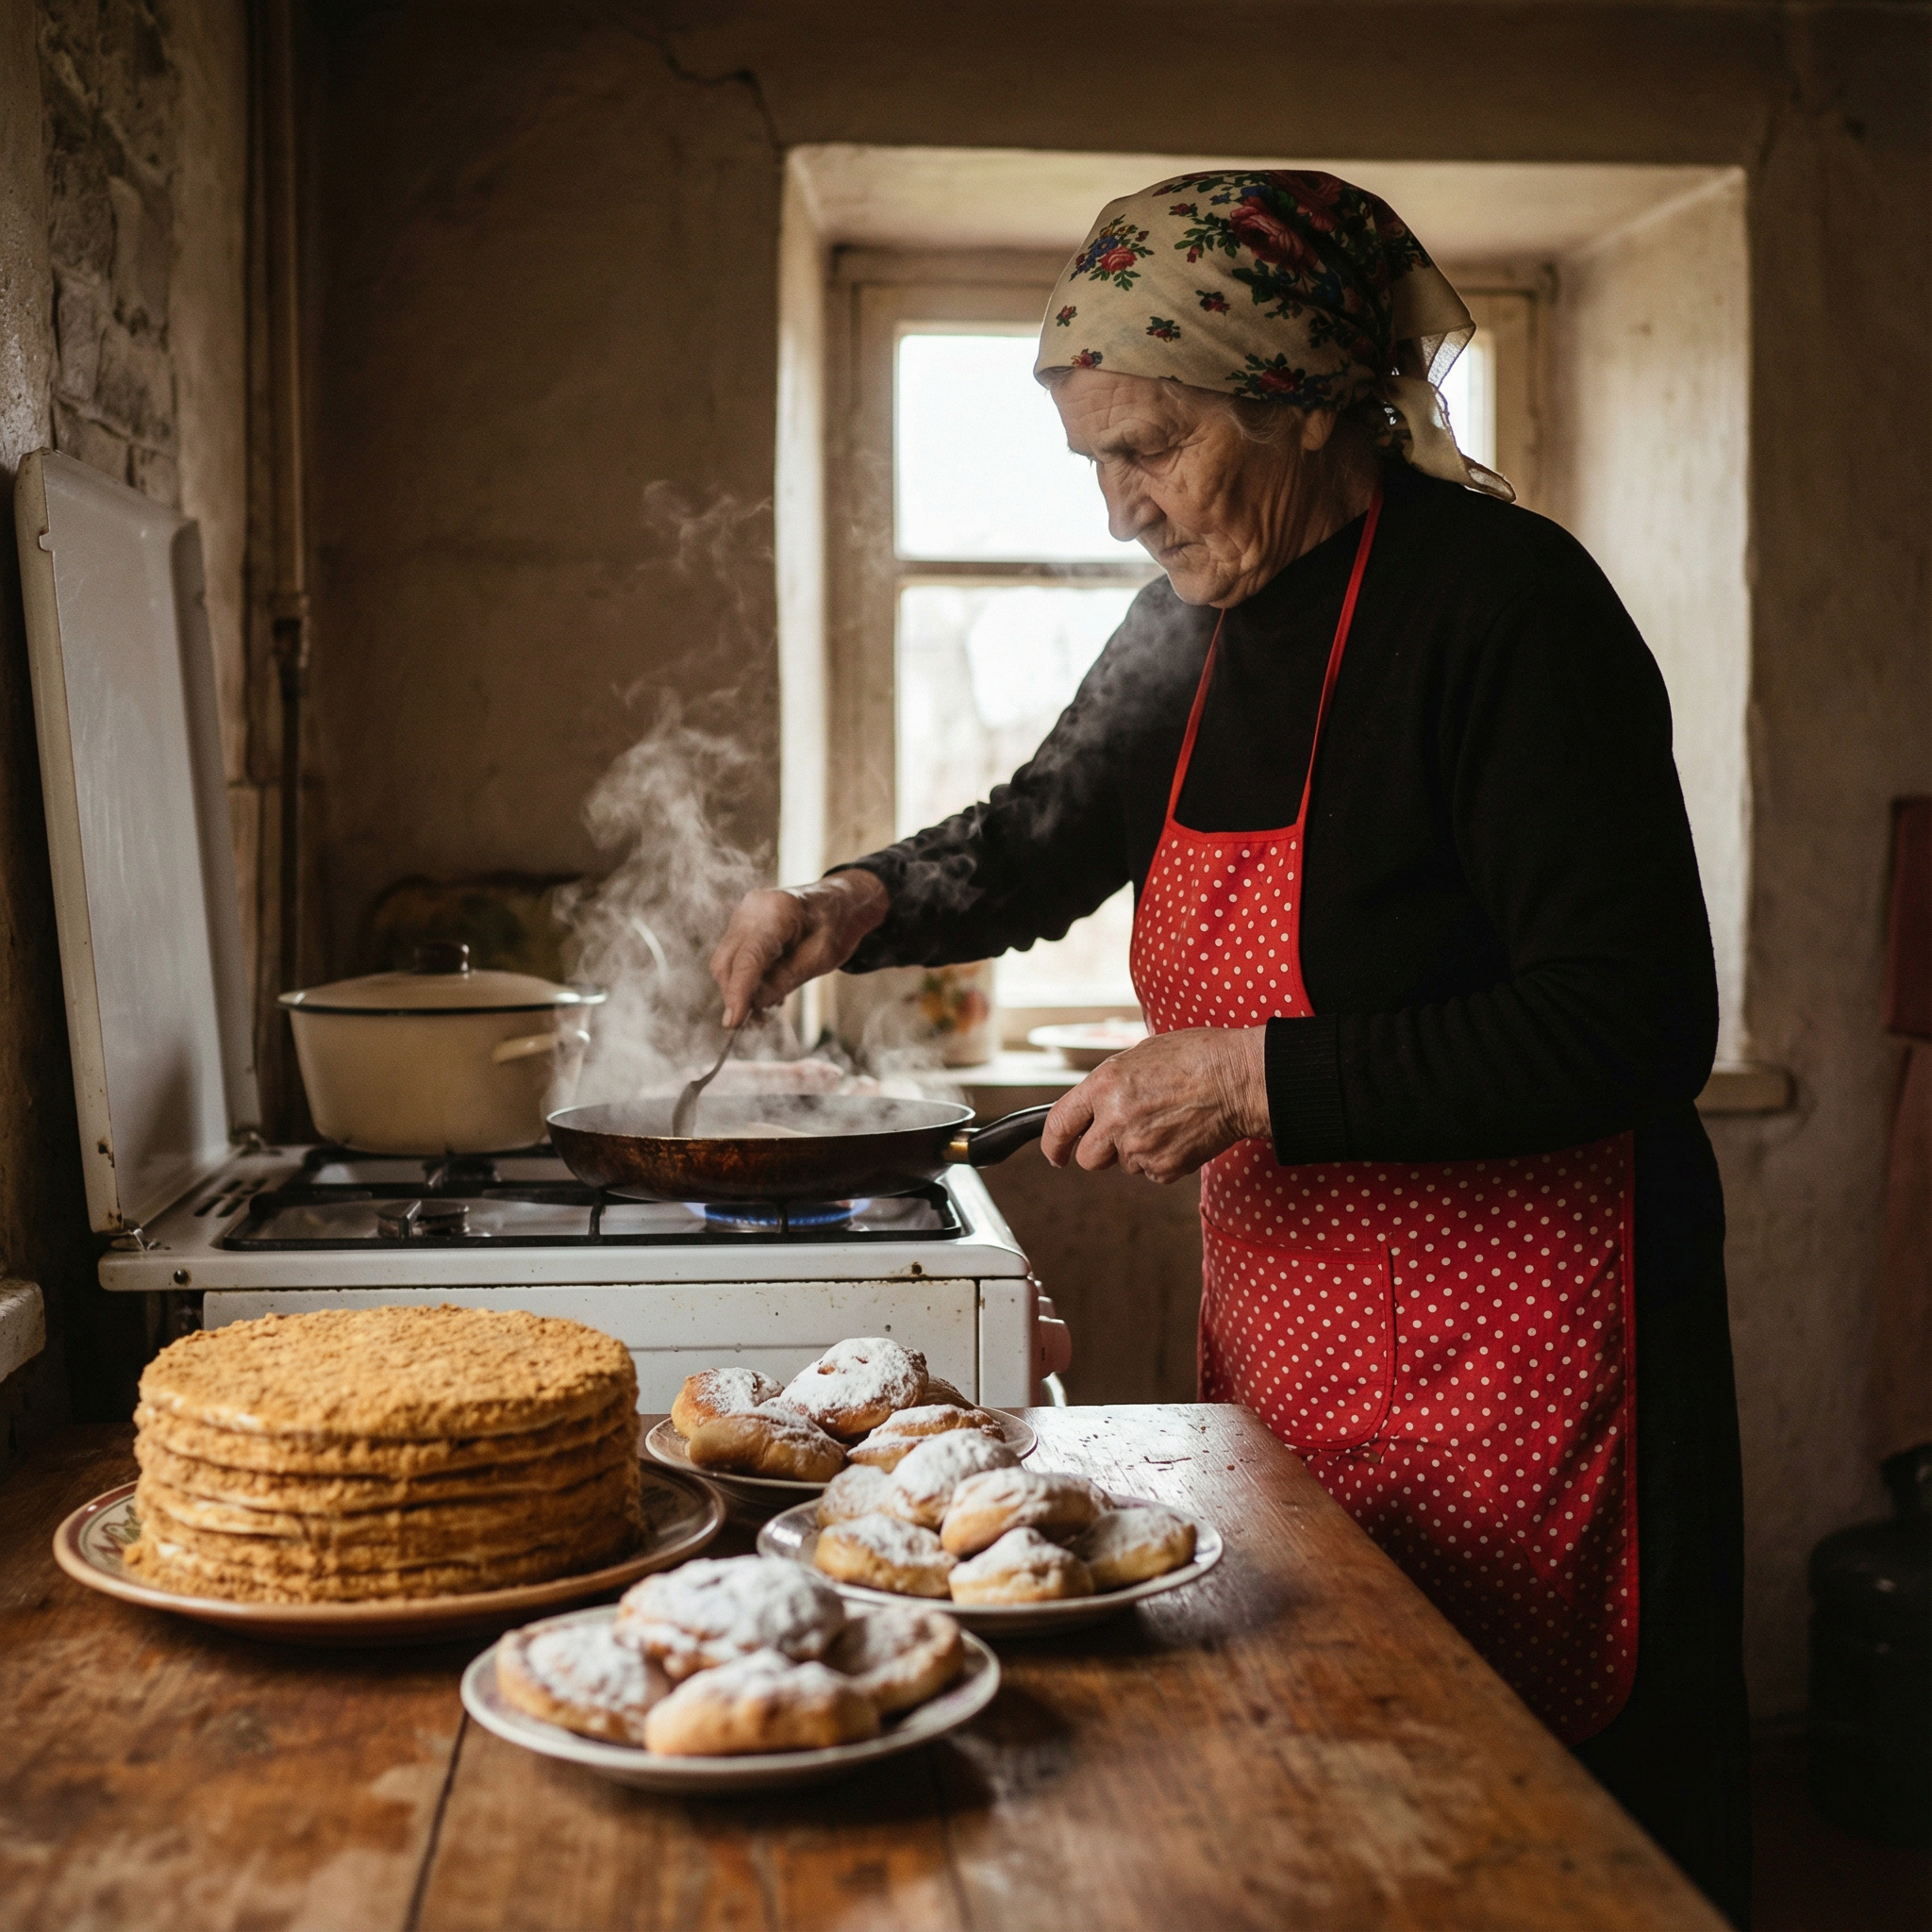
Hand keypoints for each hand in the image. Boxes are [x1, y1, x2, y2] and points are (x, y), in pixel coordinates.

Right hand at [710, 871, 889, 1026]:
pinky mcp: (740, 923)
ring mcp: (743, 913)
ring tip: (767, 1008)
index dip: (738, 993)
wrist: (838, 902)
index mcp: (778, 911)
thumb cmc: (836, 928)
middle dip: (737, 997)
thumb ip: (785, 981)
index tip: (733, 1023)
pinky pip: (733, 957)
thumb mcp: (820, 960)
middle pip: (728, 962)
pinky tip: (766, 989)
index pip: (748, 958)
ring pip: (725, 963)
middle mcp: (752, 908)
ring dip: (739, 990)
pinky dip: (744, 978)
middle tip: (757, 1024)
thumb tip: (752, 1006)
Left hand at [1040, 1027, 1268, 1183]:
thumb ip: (1109, 1085)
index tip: (1055, 1153)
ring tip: (1166, 1120)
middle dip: (1101, 1150)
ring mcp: (1140, 1147)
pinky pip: (1151, 1172)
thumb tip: (1094, 1107)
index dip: (1052, 1144)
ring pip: (1123, 1165)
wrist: (1239, 1078)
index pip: (1059, 1124)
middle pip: (1088, 1158)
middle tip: (1126, 1132)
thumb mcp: (1139, 1056)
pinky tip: (1180, 1133)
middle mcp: (1115, 1120)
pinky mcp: (1164, 1168)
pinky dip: (1162, 1159)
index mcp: (1104, 1086)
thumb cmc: (1197, 1058)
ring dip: (1136, 1151)